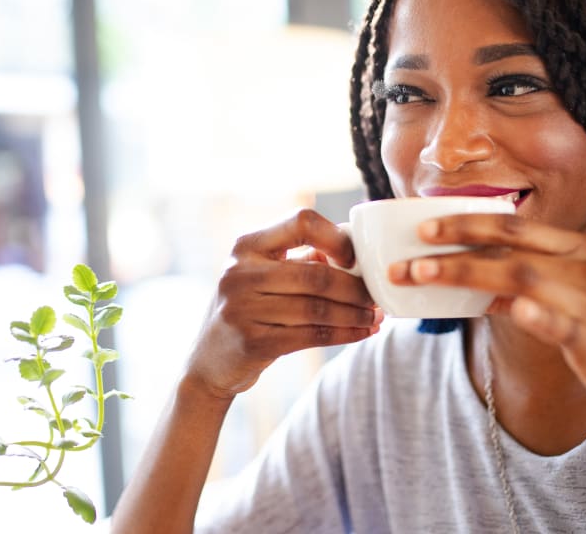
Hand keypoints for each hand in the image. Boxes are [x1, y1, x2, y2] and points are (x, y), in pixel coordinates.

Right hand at [186, 209, 381, 399]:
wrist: (208, 362)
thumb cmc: (248, 310)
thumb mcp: (263, 276)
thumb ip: (302, 259)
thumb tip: (355, 248)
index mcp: (246, 246)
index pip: (301, 222)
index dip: (335, 237)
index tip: (354, 257)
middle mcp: (240, 273)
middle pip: (315, 274)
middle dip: (355, 287)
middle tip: (377, 296)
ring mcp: (242, 309)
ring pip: (317, 309)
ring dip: (354, 314)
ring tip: (375, 316)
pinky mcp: (253, 342)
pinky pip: (311, 336)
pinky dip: (344, 334)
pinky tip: (362, 332)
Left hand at [388, 213, 585, 435]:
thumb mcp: (575, 296)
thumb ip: (530, 282)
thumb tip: (475, 280)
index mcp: (580, 248)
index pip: (516, 226)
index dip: (469, 221)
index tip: (425, 224)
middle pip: (511, 247)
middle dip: (456, 243)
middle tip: (411, 247)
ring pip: (522, 278)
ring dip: (467, 273)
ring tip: (424, 275)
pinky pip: (560, 323)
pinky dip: (534, 313)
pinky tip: (509, 309)